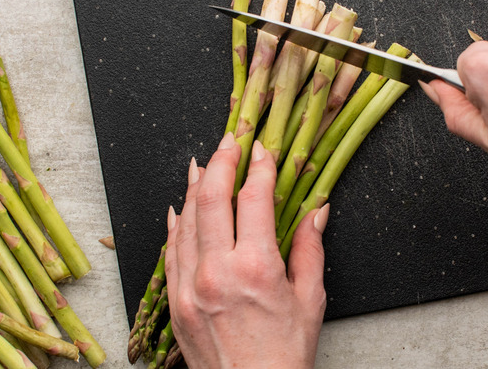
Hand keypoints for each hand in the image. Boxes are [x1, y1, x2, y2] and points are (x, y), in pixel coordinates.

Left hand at [164, 133, 329, 368]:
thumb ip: (309, 250)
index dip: (259, 168)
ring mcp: (190, 287)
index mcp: (255, 268)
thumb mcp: (309, 301)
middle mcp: (216, 272)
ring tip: (202, 164)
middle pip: (210, 199)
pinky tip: (179, 207)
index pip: (253, 199)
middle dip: (220, 162)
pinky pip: (171, 252)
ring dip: (194, 187)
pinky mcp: (176, 302)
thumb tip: (316, 212)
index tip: (263, 151)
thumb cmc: (284, 356)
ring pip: (186, 220)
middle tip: (229, 141)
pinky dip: (176, 225)